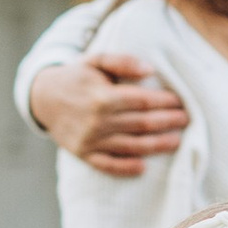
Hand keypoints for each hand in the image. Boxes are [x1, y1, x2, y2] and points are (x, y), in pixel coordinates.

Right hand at [27, 50, 191, 177]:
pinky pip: (108, 165)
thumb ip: (122, 61)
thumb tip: (150, 70)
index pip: (142, 101)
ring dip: (157, 145)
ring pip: (131, 146)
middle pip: (142, 124)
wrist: (42, 98)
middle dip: (168, 122)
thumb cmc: (76, 77)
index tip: (180, 102)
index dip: (164, 102)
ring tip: (176, 140)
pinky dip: (126, 167)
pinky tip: (143, 167)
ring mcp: (91, 140)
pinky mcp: (84, 154)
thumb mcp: (95, 60)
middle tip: (185, 120)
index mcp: (102, 97)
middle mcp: (98, 121)